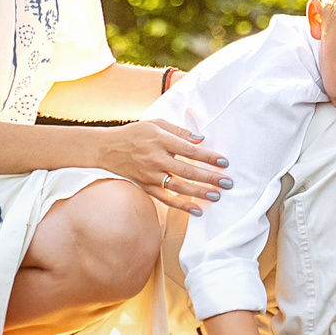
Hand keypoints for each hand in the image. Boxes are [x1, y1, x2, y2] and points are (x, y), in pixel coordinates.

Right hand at [97, 120, 229, 216]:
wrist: (107, 149)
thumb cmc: (135, 133)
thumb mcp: (156, 124)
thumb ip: (179, 131)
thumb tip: (200, 139)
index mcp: (160, 140)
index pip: (189, 150)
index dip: (207, 157)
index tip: (224, 162)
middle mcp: (155, 159)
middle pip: (187, 171)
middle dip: (209, 177)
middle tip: (228, 182)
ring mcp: (150, 175)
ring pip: (178, 187)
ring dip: (199, 192)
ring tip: (217, 195)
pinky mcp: (146, 186)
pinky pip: (166, 199)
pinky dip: (182, 206)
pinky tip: (198, 210)